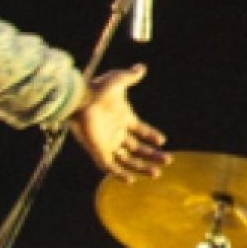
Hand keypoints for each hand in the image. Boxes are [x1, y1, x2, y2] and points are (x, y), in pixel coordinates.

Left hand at [70, 65, 167, 179]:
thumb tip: (141, 67)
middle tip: (168, 161)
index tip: (162, 141)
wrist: (78, 100)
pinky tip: (132, 180)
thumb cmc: (96, 89)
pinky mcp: (98, 150)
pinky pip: (109, 167)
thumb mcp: (118, 80)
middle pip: (137, 148)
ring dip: (141, 167)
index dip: (151, 136)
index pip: (140, 130)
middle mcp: (116, 132)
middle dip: (152, 155)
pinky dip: (120, 174)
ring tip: (157, 173)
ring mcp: (107, 143)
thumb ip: (130, 76)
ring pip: (127, 159)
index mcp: (122, 118)